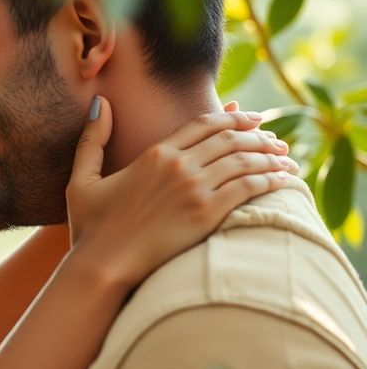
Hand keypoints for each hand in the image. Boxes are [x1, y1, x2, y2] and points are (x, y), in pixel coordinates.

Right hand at [65, 96, 296, 286]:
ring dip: (272, 156)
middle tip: (277, 141)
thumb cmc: (90, 229)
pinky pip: (249, 187)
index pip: (204, 125)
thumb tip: (103, 102)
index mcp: (154, 154)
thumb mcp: (82, 179)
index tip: (253, 118)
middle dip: (260, 136)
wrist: (103, 266)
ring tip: (288, 160)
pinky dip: (271, 179)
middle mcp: (178, 165)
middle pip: (231, 138)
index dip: (233, 118)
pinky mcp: (207, 214)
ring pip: (245, 160)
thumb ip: (93, 139)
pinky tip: (285, 180)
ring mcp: (194, 189)